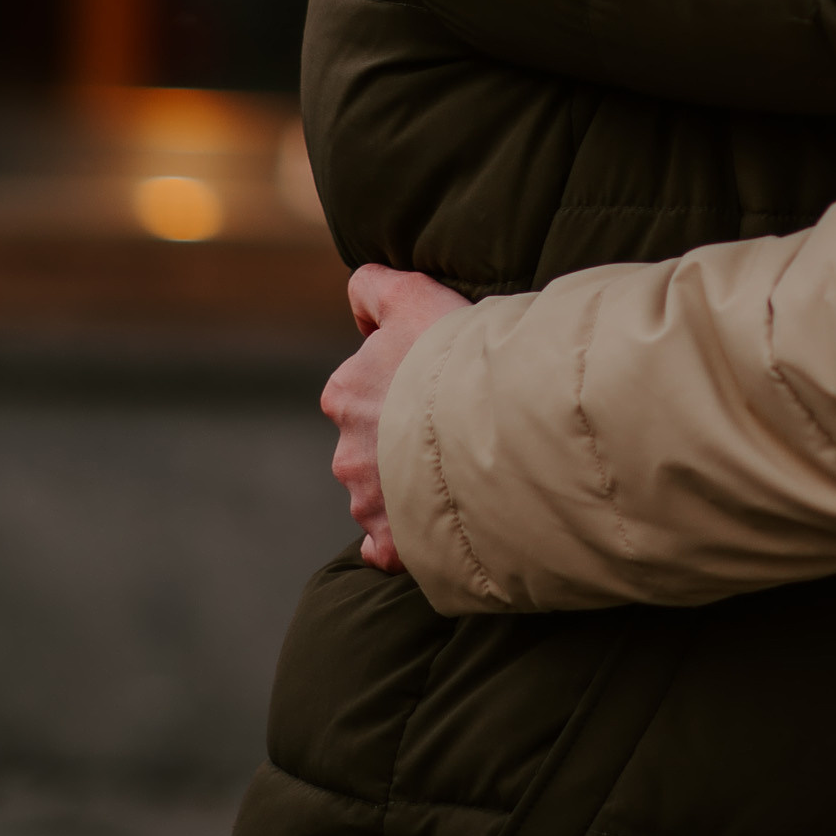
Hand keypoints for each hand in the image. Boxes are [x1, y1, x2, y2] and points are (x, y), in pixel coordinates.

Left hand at [323, 262, 471, 573]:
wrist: (491, 418)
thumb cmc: (454, 353)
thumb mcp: (413, 293)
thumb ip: (372, 287)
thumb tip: (357, 305)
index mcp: (344, 394)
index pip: (361, 392)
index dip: (402, 386)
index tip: (438, 385)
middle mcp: (346, 452)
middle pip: (370, 447)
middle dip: (400, 442)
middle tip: (454, 429)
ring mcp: (368, 502)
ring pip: (381, 496)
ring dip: (408, 489)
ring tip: (459, 472)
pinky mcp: (392, 543)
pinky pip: (388, 549)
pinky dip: (404, 542)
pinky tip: (435, 523)